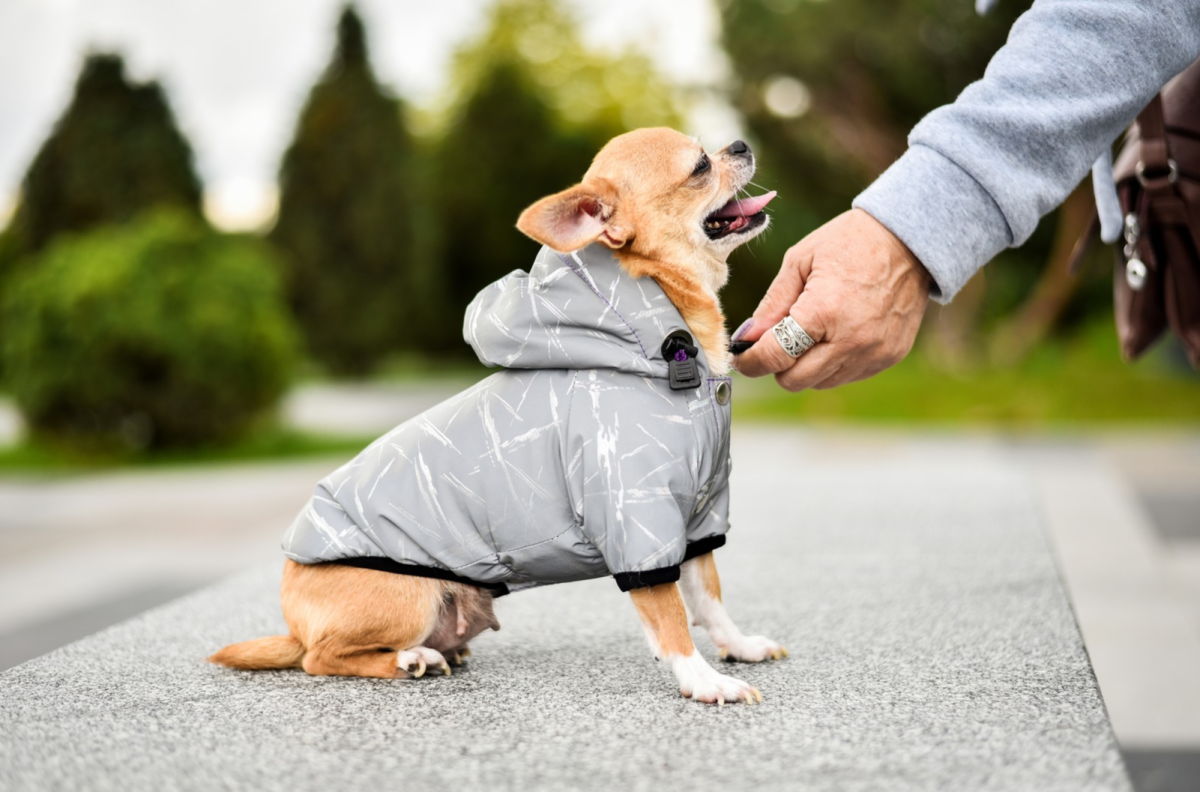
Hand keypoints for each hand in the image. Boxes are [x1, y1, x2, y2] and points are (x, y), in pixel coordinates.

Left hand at [732, 209, 930, 390]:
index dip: (750, 361)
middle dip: (777, 365)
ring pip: (820, 382)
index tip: (741, 358)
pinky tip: (836, 333)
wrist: (910, 239)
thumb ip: (772, 304)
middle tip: (775, 342)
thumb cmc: (850, 242)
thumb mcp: (800, 261)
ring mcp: (873, 352)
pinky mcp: (890, 356)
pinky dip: (833, 363)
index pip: (774, 356)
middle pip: (794, 381)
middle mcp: (850, 339)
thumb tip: (747, 338)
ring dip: (806, 365)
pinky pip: (848, 375)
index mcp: (823, 311)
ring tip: (811, 331)